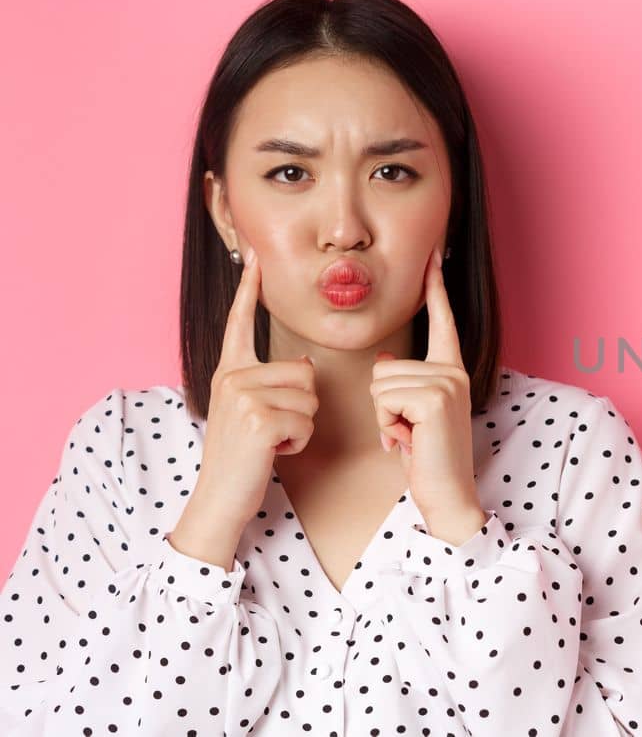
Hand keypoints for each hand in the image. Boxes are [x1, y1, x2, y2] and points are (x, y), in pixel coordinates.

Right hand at [193, 247, 318, 527]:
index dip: (249, 289)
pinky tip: (274, 451)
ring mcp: (242, 395)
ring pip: (309, 397)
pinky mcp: (257, 418)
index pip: (240, 322)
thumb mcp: (251, 413)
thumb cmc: (243, 457)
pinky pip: (306, 420)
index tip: (254, 255)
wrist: (220, 498)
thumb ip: (270, 384)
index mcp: (229, 371)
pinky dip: (299, 442)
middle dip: (302, 407)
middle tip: (271, 430)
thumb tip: (303, 366)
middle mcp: (231, 376)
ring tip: (271, 441)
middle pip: (304, 372)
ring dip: (301, 426)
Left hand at [371, 245, 477, 517]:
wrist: (448, 495)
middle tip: (408, 433)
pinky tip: (409, 442)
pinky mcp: (435, 398)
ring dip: (384, 418)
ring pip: (380, 384)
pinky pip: (384, 399)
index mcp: (451, 372)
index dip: (435, 289)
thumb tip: (383, 364)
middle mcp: (453, 372)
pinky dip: (387, 426)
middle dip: (384, 406)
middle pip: (385, 367)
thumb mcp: (411, 417)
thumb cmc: (428, 460)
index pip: (442, 323)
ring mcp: (447, 383)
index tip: (433, 255)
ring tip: (409, 438)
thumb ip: (402, 386)